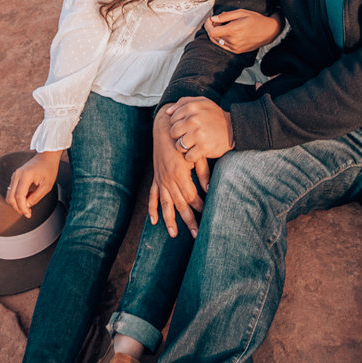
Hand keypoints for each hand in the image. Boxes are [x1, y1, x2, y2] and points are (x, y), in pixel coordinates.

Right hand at [6, 150, 61, 218]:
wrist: (47, 156)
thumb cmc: (49, 169)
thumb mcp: (47, 186)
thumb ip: (36, 197)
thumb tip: (26, 206)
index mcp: (25, 176)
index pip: (18, 196)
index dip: (22, 208)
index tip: (28, 214)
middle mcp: (17, 175)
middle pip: (10, 197)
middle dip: (17, 208)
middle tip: (27, 212)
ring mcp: (15, 175)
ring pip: (9, 195)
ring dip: (17, 203)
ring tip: (28, 205)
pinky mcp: (15, 177)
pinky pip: (12, 191)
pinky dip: (17, 198)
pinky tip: (27, 198)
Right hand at [149, 107, 208, 238]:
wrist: (165, 128)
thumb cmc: (184, 140)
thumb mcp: (196, 154)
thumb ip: (203, 172)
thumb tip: (209, 189)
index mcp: (179, 174)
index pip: (192, 196)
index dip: (200, 206)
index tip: (207, 214)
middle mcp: (168, 179)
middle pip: (180, 204)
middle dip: (188, 220)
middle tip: (196, 234)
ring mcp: (160, 180)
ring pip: (165, 204)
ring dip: (169, 220)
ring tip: (174, 234)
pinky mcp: (156, 177)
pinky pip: (153, 196)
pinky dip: (152, 209)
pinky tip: (154, 221)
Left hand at [168, 96, 234, 160]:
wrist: (233, 128)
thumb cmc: (214, 116)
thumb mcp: (202, 102)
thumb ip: (183, 102)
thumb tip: (168, 112)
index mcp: (192, 107)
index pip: (172, 119)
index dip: (178, 125)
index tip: (187, 127)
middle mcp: (193, 119)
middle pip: (173, 133)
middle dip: (179, 136)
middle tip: (189, 137)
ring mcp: (198, 134)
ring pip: (179, 145)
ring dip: (185, 148)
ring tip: (193, 144)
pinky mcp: (203, 147)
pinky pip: (188, 156)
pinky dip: (192, 156)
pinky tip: (198, 151)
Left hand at [204, 8, 282, 52]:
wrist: (269, 31)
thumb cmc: (256, 20)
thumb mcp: (241, 12)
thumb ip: (225, 16)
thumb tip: (214, 18)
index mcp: (233, 31)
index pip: (212, 31)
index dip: (208, 25)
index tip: (210, 20)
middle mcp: (233, 41)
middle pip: (213, 37)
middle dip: (211, 28)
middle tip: (215, 21)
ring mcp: (235, 48)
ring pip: (218, 42)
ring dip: (216, 34)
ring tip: (223, 26)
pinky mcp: (237, 51)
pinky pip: (224, 46)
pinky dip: (222, 39)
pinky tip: (227, 33)